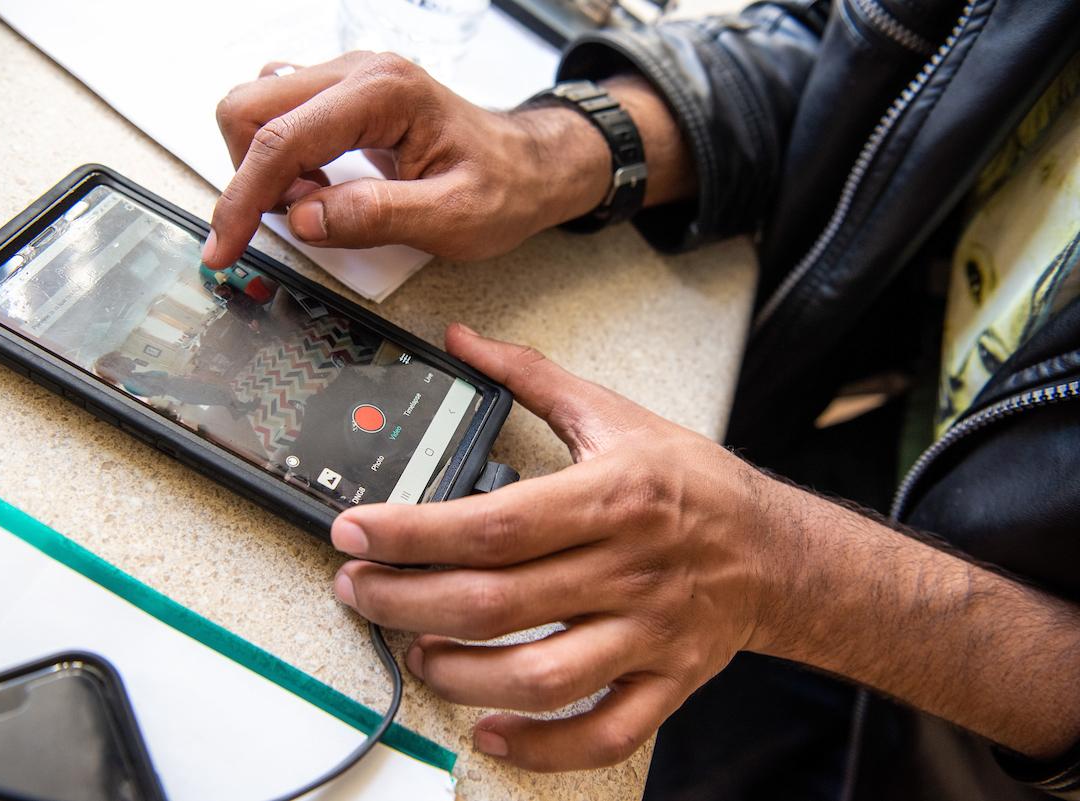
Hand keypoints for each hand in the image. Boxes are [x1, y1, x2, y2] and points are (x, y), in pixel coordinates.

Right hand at [204, 52, 611, 266]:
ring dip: (266, 168)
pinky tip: (319, 189)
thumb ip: (375, 216)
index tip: (224, 248)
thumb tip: (303, 218)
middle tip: (295, 221)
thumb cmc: (503, 187)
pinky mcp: (343, 98)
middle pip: (250, 108)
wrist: (529, 168)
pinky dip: (282, 160)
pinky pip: (282, 118)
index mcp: (384, 93)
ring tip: (317, 205)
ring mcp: (348, 80)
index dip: (243, 199)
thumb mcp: (452, 217)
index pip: (283, 139)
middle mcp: (358, 72)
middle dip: (251, 176)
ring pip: (257, 110)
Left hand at [329, 324, 770, 770]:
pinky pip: (604, 732)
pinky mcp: (665, 681)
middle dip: (406, 602)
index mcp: (613, 496)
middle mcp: (629, 568)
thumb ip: (533, 377)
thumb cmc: (693, 484)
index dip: (412, 533)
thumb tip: (465, 341)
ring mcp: (648, 633)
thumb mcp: (616, 415)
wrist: (779, 551)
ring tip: (416, 652)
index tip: (355, 532)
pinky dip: (542, 746)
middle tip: (358, 591)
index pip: (493, 523)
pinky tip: (489, 729)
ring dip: (460, 674)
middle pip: (496, 602)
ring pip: (541, 676)